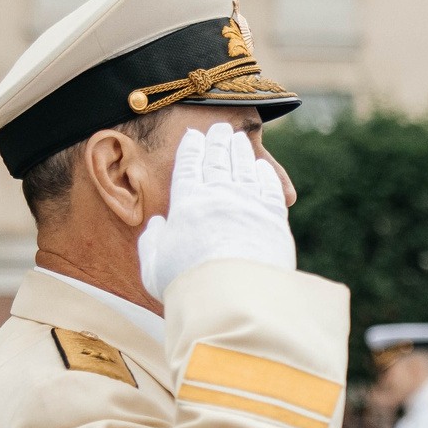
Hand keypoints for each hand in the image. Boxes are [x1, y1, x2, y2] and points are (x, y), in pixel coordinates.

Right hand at [136, 122, 294, 300]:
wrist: (235, 299)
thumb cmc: (189, 287)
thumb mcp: (154, 267)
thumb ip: (152, 242)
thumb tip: (157, 225)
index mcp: (187, 203)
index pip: (188, 166)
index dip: (190, 148)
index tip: (192, 135)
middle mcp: (219, 195)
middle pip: (218, 160)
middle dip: (216, 140)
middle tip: (218, 127)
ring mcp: (249, 203)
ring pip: (244, 167)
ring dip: (240, 150)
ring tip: (237, 139)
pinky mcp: (275, 218)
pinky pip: (269, 187)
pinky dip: (264, 173)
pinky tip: (261, 167)